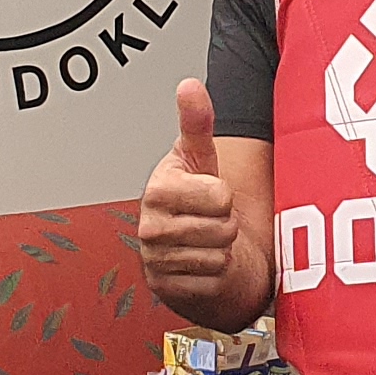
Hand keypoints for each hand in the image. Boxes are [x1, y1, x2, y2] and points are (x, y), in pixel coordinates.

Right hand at [138, 80, 240, 300]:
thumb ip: (196, 122)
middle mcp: (150, 225)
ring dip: (220, 250)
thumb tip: (190, 86)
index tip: (208, 194)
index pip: (219, 196)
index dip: (224, 196)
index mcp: (158, 188)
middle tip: (209, 220)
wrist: (186, 247)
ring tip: (205, 239)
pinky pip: (213, 281)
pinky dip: (214, 275)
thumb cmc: (195, 200)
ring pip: (219, 255)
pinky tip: (201, 263)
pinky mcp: (166, 288)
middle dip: (225, 224)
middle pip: (223, 228)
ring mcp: (156, 259)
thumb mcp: (199, 158)